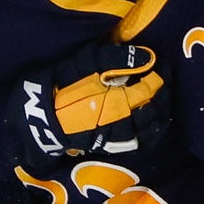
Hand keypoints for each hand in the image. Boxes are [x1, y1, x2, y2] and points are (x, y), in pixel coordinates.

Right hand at [19, 41, 171, 163]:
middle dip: (164, 91)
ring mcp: (116, 138)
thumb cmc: (61, 83)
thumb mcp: (84, 62)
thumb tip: (147, 56)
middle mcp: (120, 123)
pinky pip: (141, 143)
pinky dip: (154, 132)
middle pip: (155, 109)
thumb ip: (115, 58)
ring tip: (162, 95)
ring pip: (151, 129)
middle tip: (164, 76)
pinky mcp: (111, 147)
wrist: (39, 115)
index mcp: (115, 101)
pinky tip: (156, 118)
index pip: (150, 89)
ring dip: (162, 111)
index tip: (162, 63)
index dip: (160, 74)